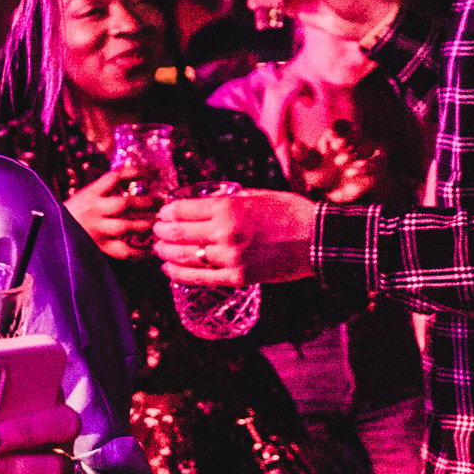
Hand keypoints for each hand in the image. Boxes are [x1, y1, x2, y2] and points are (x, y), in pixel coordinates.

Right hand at [62, 168, 160, 260]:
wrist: (49, 233)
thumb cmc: (69, 214)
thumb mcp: (84, 196)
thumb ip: (104, 191)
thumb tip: (132, 182)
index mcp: (90, 193)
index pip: (115, 177)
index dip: (136, 173)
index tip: (152, 172)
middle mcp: (94, 210)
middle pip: (125, 204)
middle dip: (146, 202)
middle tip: (160, 202)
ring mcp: (97, 229)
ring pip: (126, 226)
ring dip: (145, 224)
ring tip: (157, 223)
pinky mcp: (99, 247)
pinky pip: (123, 250)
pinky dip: (138, 252)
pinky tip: (149, 250)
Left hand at [153, 189, 318, 285]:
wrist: (318, 240)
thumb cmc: (290, 213)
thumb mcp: (256, 195)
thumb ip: (228, 199)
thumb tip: (203, 202)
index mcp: (228, 207)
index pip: (182, 210)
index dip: (166, 212)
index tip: (162, 214)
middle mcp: (224, 232)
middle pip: (178, 233)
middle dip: (161, 232)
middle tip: (156, 232)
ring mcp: (229, 257)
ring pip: (184, 257)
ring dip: (165, 253)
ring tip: (159, 250)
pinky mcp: (237, 277)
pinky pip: (199, 278)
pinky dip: (179, 275)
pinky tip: (168, 270)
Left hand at [300, 130, 380, 203]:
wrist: (336, 195)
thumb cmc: (321, 175)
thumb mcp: (310, 168)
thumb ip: (303, 156)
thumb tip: (294, 145)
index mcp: (337, 136)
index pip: (341, 125)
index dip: (338, 128)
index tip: (331, 135)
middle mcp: (353, 142)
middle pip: (356, 133)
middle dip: (349, 138)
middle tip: (337, 146)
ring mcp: (366, 154)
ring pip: (368, 146)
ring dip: (357, 152)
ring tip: (341, 163)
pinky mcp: (375, 167)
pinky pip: (377, 162)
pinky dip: (366, 166)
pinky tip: (352, 172)